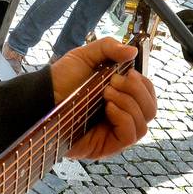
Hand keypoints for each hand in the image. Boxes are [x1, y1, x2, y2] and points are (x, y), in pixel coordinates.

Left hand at [50, 37, 156, 159]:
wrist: (41, 97)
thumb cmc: (61, 79)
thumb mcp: (85, 56)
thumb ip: (108, 48)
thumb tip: (133, 50)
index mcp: (120, 96)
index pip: (147, 95)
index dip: (143, 84)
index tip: (128, 72)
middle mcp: (121, 116)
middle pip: (151, 110)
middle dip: (137, 91)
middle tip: (114, 81)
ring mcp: (114, 132)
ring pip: (144, 124)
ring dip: (129, 103)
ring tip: (107, 92)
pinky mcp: (107, 146)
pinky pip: (130, 135)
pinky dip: (125, 118)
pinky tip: (109, 108)